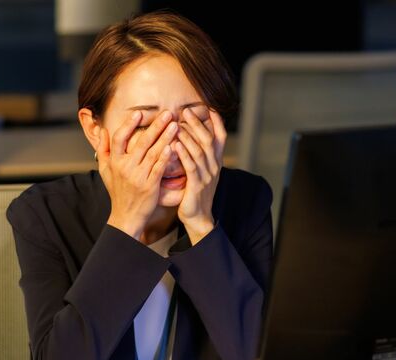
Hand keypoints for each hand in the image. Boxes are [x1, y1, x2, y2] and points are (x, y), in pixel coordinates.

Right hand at [96, 110, 178, 239]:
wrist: (126, 216)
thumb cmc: (117, 192)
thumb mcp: (105, 171)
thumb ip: (103, 150)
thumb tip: (102, 130)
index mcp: (114, 162)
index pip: (119, 138)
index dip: (128, 125)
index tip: (140, 113)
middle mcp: (125, 167)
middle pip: (141, 142)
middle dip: (156, 126)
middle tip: (167, 113)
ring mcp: (138, 176)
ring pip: (153, 152)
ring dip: (165, 137)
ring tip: (175, 125)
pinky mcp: (150, 186)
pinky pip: (159, 168)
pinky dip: (165, 157)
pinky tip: (173, 146)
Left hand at [174, 108, 225, 242]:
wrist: (199, 217)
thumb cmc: (196, 192)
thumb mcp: (202, 171)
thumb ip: (200, 155)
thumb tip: (192, 135)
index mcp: (216, 162)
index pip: (220, 137)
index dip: (216, 121)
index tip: (208, 107)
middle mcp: (214, 166)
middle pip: (208, 140)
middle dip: (197, 124)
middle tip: (185, 111)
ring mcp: (207, 176)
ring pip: (199, 151)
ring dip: (188, 136)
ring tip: (177, 125)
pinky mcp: (197, 185)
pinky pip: (191, 166)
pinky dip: (183, 154)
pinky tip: (175, 145)